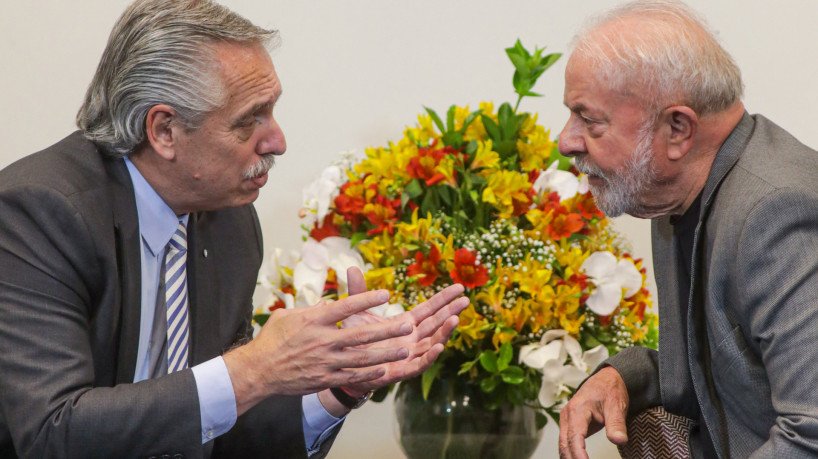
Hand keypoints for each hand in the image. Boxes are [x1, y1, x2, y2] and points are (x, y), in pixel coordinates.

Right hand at [224, 286, 420, 414]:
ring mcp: (325, 361)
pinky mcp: (324, 378)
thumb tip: (327, 303)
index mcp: (314, 320)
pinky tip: (384, 370)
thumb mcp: (289, 316)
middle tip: (407, 325)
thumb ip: (312, 309)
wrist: (259, 370)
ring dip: (385, 354)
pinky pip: (351, 376)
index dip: (366, 300)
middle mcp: (323, 340)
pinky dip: (369, 374)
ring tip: (404, 349)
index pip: (345, 307)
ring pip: (361, 358)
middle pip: (360, 334)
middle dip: (386, 330)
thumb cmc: (273, 338)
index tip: (385, 294)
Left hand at [339, 267, 468, 394]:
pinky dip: (430, 356)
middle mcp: (412, 339)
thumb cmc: (353, 339)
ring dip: (444, 332)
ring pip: (432, 343)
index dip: (443, 298)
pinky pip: (420, 364)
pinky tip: (439, 347)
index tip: (459, 287)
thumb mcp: (356, 313)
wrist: (342, 366)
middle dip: (451, 311)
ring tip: (456, 319)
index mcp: (405, 323)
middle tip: (466, 300)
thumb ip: (358, 292)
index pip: (429, 309)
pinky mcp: (402, 371)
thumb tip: (351, 268)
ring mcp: (409, 355)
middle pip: (435, 323)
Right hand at [558, 366, 628, 458]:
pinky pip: (567, 441)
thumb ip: (616, 424)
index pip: (574, 437)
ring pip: (563, 444)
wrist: (607, 379)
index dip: (578, 453)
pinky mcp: (570, 424)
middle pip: (565, 443)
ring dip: (569, 457)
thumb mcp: (617, 405)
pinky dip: (570, 452)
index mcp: (577, 410)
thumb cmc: (610, 389)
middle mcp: (568, 415)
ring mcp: (567, 420)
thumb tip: (619, 440)